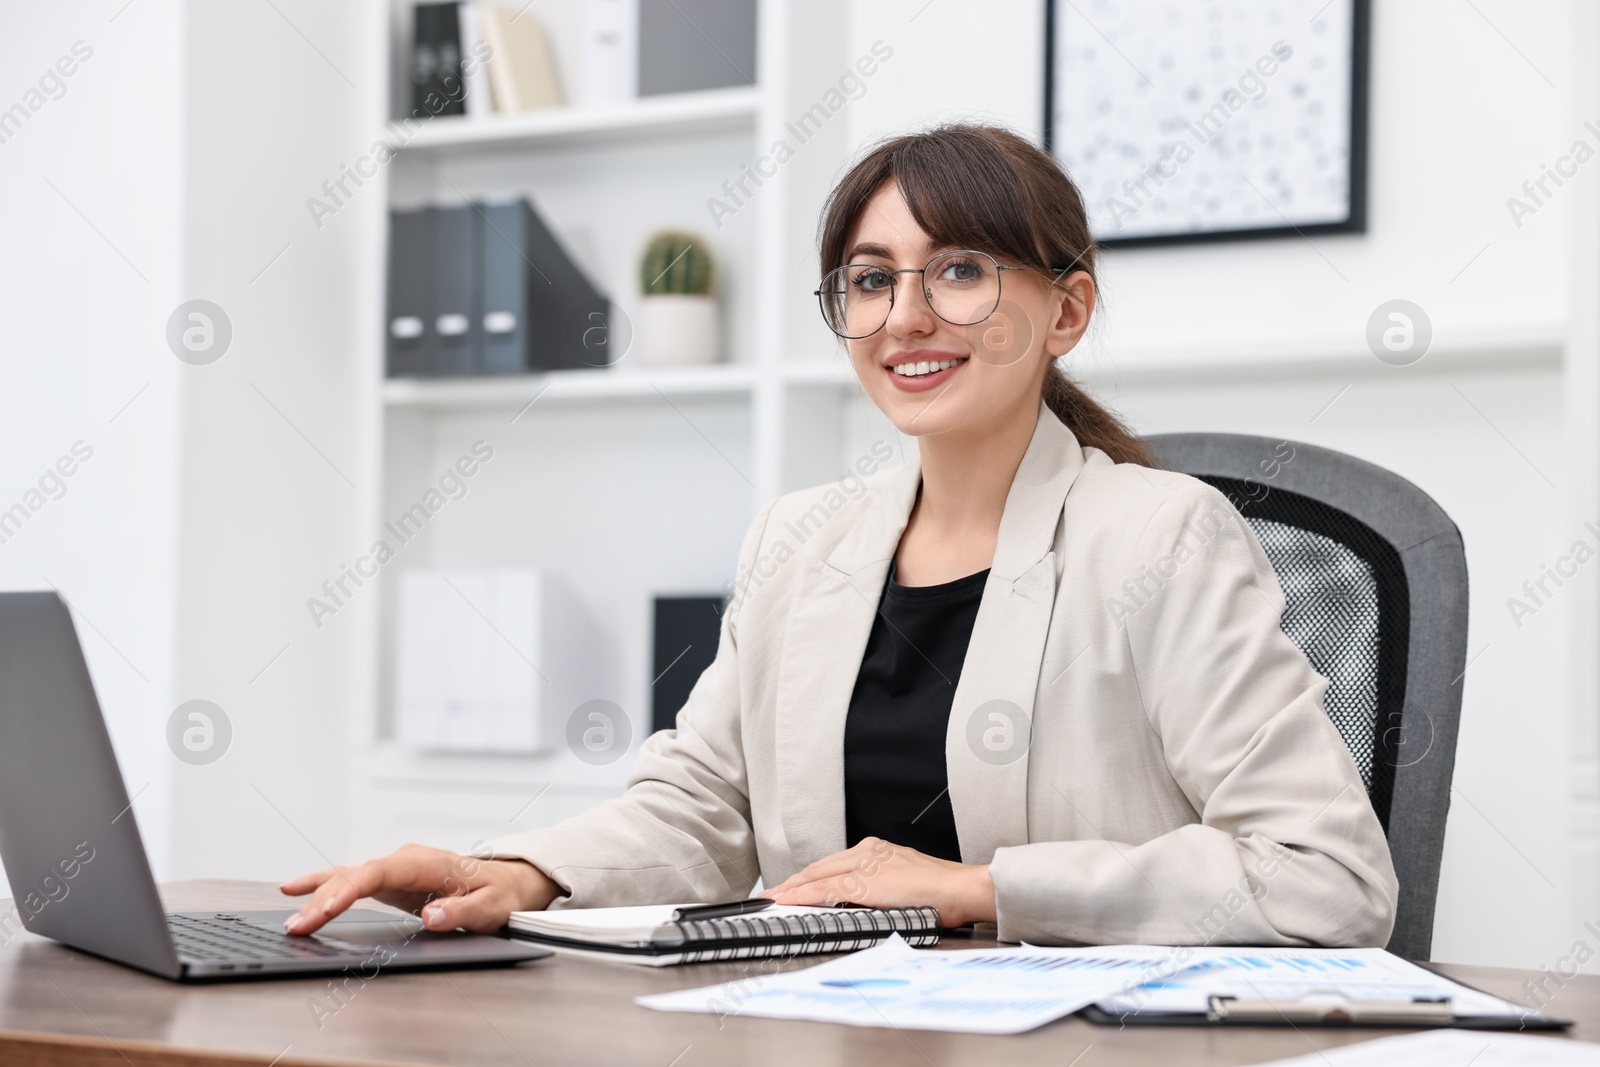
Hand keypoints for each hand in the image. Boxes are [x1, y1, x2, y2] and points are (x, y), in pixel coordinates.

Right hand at [279, 843, 560, 934]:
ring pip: (347, 876)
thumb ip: (461, 912)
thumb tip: (432, 916)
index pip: (378, 873)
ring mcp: (395, 867)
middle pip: (355, 875)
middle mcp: (405, 859)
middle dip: (322, 900)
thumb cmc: (498, 894)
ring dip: (316, 896)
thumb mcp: (489, 908)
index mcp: (427, 864)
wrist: (505, 882)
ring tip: (290, 919)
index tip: (323, 911)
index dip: (347, 891)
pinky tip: (295, 889)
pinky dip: (323, 884)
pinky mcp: (389, 879)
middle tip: (295, 928)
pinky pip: (350, 880)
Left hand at [761, 837, 995, 927]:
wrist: (961, 889)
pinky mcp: (865, 880)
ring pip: (818, 875)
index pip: (833, 864)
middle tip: (771, 893)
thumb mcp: (905, 885)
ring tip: (774, 898)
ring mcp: (866, 863)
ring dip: (793, 887)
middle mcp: (868, 851)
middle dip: (793, 881)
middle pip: (820, 867)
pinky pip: (826, 888)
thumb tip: (863, 902)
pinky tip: (790, 900)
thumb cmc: (941, 892)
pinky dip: (804, 894)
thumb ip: (881, 887)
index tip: (790, 886)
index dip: (809, 877)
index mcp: (877, 851)